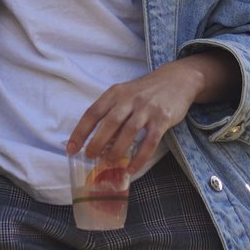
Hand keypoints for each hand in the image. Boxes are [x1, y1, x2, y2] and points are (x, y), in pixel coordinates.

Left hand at [68, 51, 237, 170]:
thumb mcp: (125, 94)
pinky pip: (150, 141)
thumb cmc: (145, 91)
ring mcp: (147, 109)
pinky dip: (140, 157)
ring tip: (109, 164)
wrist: (177, 79)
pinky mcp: (163, 119)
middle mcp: (130, 99)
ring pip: (129, 132)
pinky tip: (132, 169)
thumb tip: (94, 140)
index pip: (93, 112)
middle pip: (110, 122)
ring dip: (117, 150)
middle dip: (97, 142)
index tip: (71, 149)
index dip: (80, 131)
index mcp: (115, 93)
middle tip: (90, 157)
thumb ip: (111, 112)